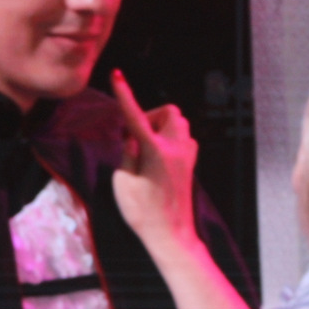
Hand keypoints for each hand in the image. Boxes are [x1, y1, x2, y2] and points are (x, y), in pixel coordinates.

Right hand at [109, 71, 247, 308]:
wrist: (171, 234)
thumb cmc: (143, 212)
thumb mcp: (122, 183)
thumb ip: (127, 153)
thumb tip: (133, 135)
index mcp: (155, 151)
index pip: (135, 116)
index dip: (124, 94)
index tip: (117, 74)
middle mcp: (176, 148)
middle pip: (168, 111)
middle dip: (149, 116)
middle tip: (134, 139)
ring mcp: (188, 154)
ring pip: (178, 121)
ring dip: (160, 125)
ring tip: (146, 148)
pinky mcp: (191, 161)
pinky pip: (183, 135)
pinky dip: (169, 136)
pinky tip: (159, 155)